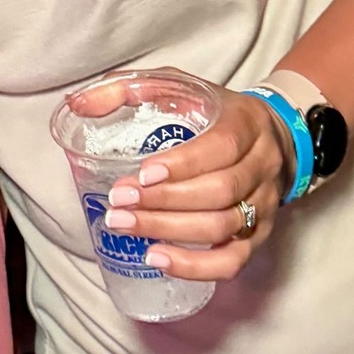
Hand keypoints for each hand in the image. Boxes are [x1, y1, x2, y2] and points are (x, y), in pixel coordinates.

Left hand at [102, 89, 287, 280]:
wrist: (276, 135)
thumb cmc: (217, 112)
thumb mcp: (182, 86)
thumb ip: (131, 87)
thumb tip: (78, 103)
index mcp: (248, 123)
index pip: (222, 147)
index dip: (183, 164)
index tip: (141, 174)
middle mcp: (262, 165)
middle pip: (219, 192)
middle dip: (164, 202)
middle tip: (118, 204)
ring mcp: (264, 204)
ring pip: (223, 227)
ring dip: (170, 231)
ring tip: (126, 227)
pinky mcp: (259, 235)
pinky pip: (233, 261)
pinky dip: (195, 266)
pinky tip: (158, 259)